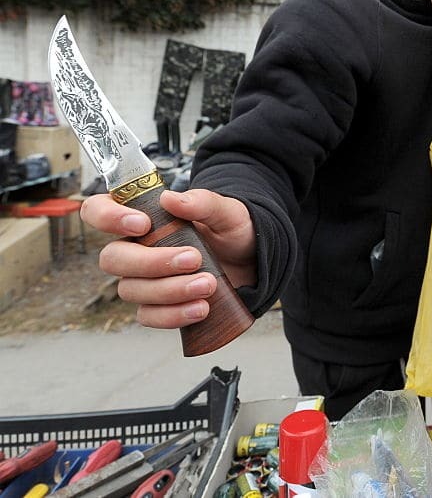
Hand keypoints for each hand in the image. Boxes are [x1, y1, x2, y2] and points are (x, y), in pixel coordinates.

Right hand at [80, 189, 256, 328]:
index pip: (98, 211)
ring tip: (208, 284)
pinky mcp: (157, 305)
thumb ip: (202, 202)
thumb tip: (170, 198)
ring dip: (169, 290)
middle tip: (193, 258)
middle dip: (151, 262)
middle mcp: (135, 248)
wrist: (251, 261)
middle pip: (112, 259)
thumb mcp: (226, 211)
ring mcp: (143, 279)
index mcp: (142, 216)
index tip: (142, 223)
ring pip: (131, 290)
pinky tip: (200, 308)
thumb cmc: (231, 230)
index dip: (108, 217)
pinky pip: (149, 316)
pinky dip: (174, 315)